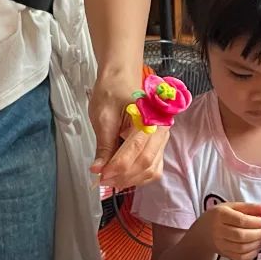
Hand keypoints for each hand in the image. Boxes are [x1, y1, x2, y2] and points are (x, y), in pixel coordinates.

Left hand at [89, 69, 168, 189]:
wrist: (121, 79)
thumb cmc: (112, 91)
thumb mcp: (103, 117)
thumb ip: (103, 145)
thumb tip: (99, 169)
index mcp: (149, 117)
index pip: (135, 149)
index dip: (117, 166)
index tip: (100, 175)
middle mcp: (160, 129)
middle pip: (146, 162)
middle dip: (123, 176)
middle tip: (103, 180)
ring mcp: (161, 138)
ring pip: (151, 169)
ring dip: (131, 179)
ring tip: (111, 180)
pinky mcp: (157, 146)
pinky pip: (153, 168)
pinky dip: (138, 177)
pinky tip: (123, 177)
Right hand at [202, 202, 260, 259]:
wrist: (202, 232)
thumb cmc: (219, 217)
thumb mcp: (231, 206)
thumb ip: (249, 207)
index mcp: (220, 215)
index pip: (241, 220)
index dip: (256, 222)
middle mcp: (218, 230)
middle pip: (242, 235)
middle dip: (258, 233)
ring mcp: (220, 244)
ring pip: (242, 247)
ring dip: (257, 243)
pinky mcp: (224, 254)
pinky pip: (241, 257)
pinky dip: (252, 253)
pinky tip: (256, 245)